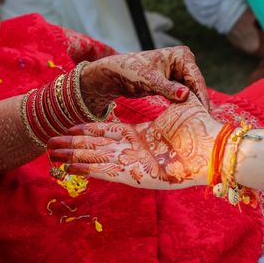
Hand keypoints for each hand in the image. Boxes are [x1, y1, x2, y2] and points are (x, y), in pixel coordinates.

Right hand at [47, 94, 221, 189]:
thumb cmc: (202, 129)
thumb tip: (168, 86)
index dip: (88, 131)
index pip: (109, 133)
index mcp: (143, 138)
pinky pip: (107, 172)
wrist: (213, 148)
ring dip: (73, 158)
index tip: (70, 127)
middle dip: (73, 147)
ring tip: (51, 156)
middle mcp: (135, 152)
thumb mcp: (181, 105)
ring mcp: (134, 165)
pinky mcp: (136, 176)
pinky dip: (87, 170)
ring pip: (96, 160)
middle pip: (96, 148)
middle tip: (50, 146)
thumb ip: (169, 96)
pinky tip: (69, 167)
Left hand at [80, 46, 212, 115]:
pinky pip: (183, 95)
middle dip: (199, 101)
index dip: (201, 95)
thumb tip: (186, 96)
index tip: (205, 111)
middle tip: (204, 120)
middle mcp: (183, 62)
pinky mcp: (174, 82)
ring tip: (199, 122)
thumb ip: (168, 89)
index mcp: (181, 55)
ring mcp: (179, 72)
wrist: (116, 74)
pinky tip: (188, 117)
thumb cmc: (131, 71)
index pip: (196, 77)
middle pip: (196, 85)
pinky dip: (184, 105)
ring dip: (193, 105)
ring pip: (191, 92)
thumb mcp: (150, 81)